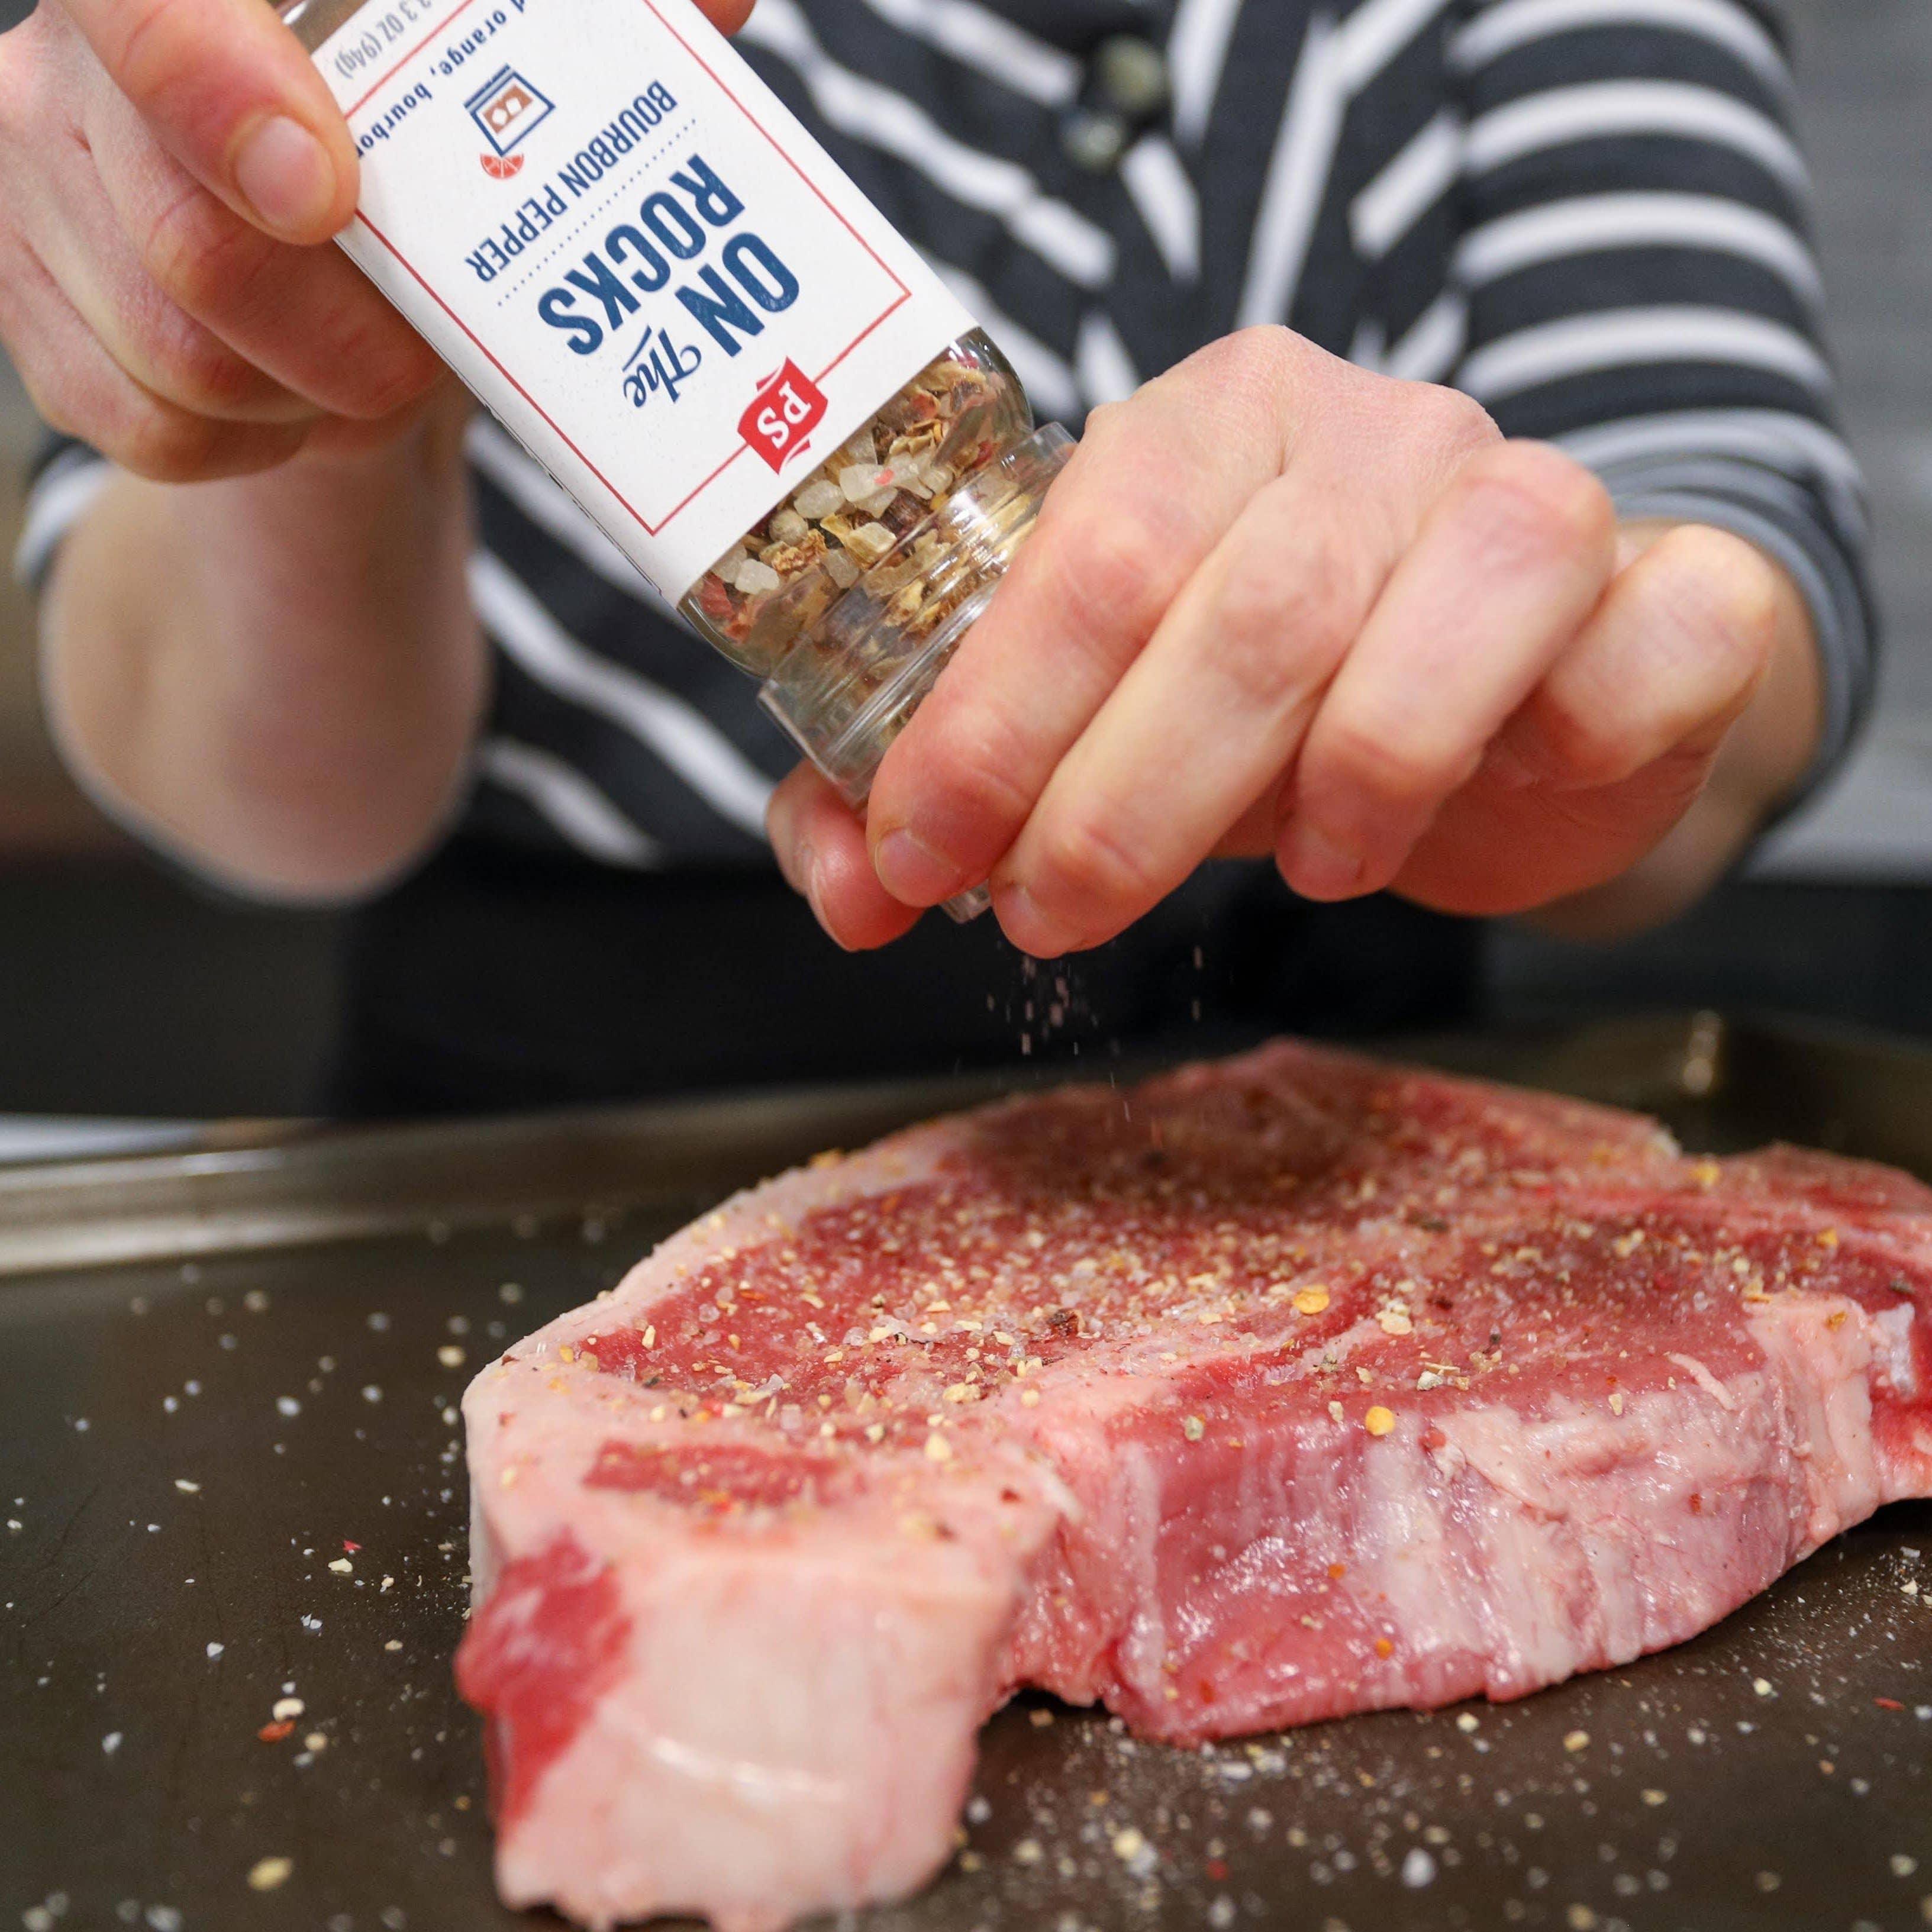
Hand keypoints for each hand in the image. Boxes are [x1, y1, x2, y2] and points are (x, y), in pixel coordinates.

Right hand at [0, 0, 752, 481]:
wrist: (310, 263)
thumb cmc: (405, 156)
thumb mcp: (483, 74)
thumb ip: (576, 24)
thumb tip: (718, 3)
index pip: (146, 13)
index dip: (220, 94)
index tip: (327, 191)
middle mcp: (61, 78)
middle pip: (194, 247)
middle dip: (344, 335)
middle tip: (426, 348)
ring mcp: (33, 202)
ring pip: (181, 363)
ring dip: (312, 394)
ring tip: (367, 365)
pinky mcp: (32, 326)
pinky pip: (154, 432)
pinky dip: (255, 443)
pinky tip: (296, 398)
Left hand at [767, 327, 1812, 953]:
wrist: (1517, 702)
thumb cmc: (1279, 711)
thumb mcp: (1099, 734)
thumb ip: (958, 783)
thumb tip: (851, 884)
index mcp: (1210, 425)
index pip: (1087, 554)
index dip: (990, 721)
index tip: (925, 855)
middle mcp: (1373, 433)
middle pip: (1245, 608)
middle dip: (1122, 796)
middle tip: (1054, 911)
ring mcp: (1531, 496)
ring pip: (1433, 621)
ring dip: (1338, 782)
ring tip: (1296, 873)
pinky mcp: (1670, 589)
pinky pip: (1634, 652)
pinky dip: (1556, 745)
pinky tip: (1493, 792)